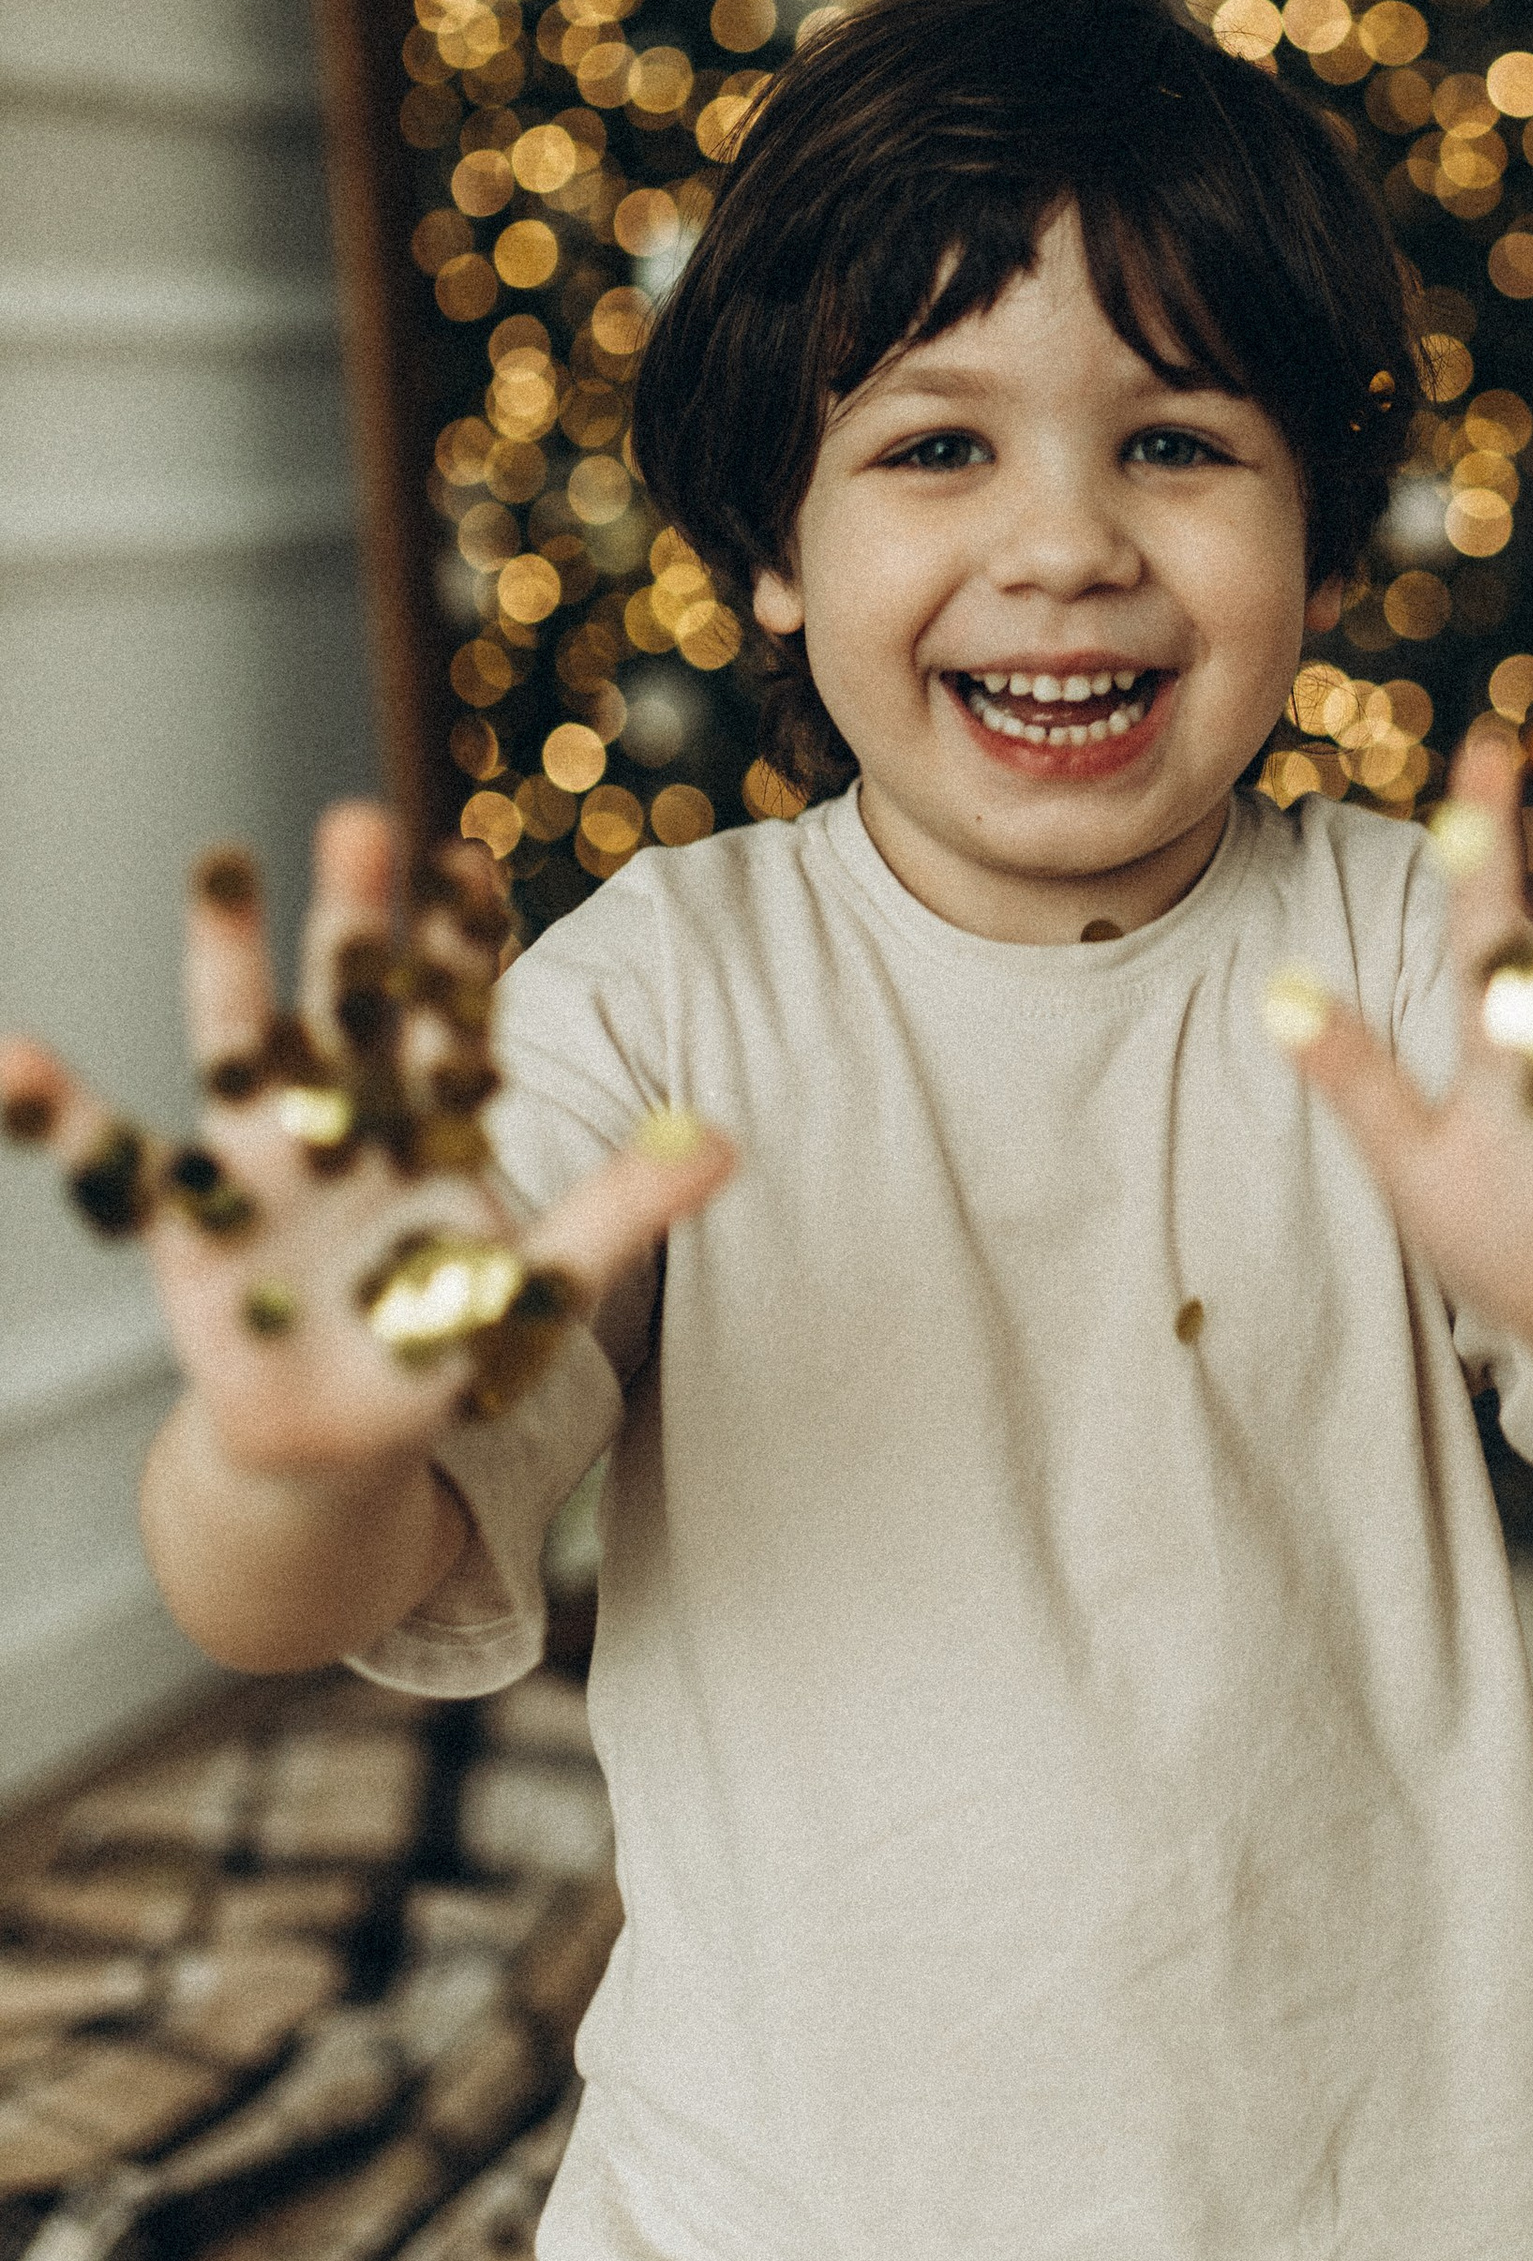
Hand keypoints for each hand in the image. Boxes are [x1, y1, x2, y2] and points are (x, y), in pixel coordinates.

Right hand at [0, 802, 730, 1480]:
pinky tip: (13, 1053)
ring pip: (242, 1047)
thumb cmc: (439, 1349)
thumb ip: (626, 1207)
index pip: (452, 1013)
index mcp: (428, 1125)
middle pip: (349, 1003)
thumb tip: (731, 1141)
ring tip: (219, 869)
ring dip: (228, 963)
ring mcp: (257, 1164)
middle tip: (364, 818)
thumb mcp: (538, 1284)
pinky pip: (111, 1162)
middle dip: (355, 920)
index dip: (463, 943)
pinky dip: (58, 1111)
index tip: (472, 857)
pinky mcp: (184, 1227)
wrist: (335, 1443)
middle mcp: (342, 1119)